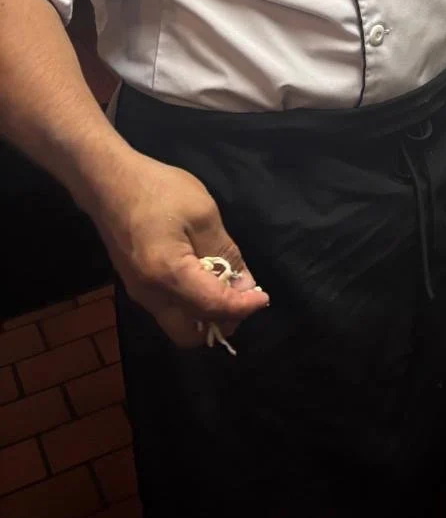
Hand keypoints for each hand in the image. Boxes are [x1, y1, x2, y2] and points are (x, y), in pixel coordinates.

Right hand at [85, 152, 269, 348]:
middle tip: (242, 297)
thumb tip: (245, 285)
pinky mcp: (137, 286)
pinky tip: (205, 279)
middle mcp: (150, 296)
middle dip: (221, 323)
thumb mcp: (203, 213)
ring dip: (206, 316)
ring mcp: (139, 294)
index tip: (263, 298)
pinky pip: (169, 310)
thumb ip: (225, 253)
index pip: (213, 308)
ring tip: (226, 287)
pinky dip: (191, 305)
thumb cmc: (159, 191)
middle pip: (190, 335)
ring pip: (178, 325)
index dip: (243, 307)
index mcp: (168, 276)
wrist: (109, 182)